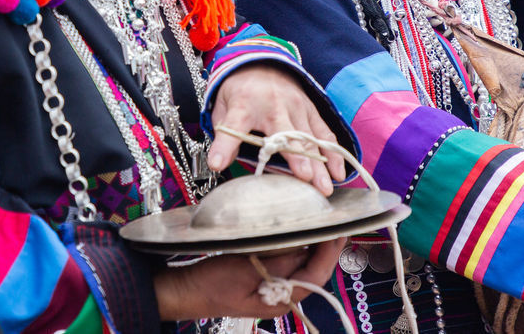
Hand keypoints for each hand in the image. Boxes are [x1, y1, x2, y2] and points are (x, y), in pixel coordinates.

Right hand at [153, 238, 344, 320]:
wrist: (186, 290)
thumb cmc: (211, 285)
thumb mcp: (245, 269)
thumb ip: (277, 260)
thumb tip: (304, 245)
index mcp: (281, 301)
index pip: (316, 275)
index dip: (329, 252)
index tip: (337, 230)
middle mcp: (282, 298)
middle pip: (313, 270)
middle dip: (325, 247)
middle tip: (335, 223)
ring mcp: (273, 290)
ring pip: (301, 266)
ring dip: (311, 245)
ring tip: (319, 223)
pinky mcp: (264, 280)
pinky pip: (286, 263)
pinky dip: (294, 247)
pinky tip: (294, 232)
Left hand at [208, 64, 343, 194]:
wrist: (259, 62)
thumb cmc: (240, 92)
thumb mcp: (222, 108)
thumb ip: (223, 137)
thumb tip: (218, 164)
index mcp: (243, 105)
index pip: (232, 126)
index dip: (226, 146)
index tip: (218, 164)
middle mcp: (273, 105)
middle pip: (286, 134)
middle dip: (298, 157)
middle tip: (306, 179)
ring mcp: (296, 106)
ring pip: (310, 137)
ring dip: (320, 163)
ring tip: (325, 186)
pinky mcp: (310, 109)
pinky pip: (324, 132)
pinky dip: (333, 152)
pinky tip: (338, 172)